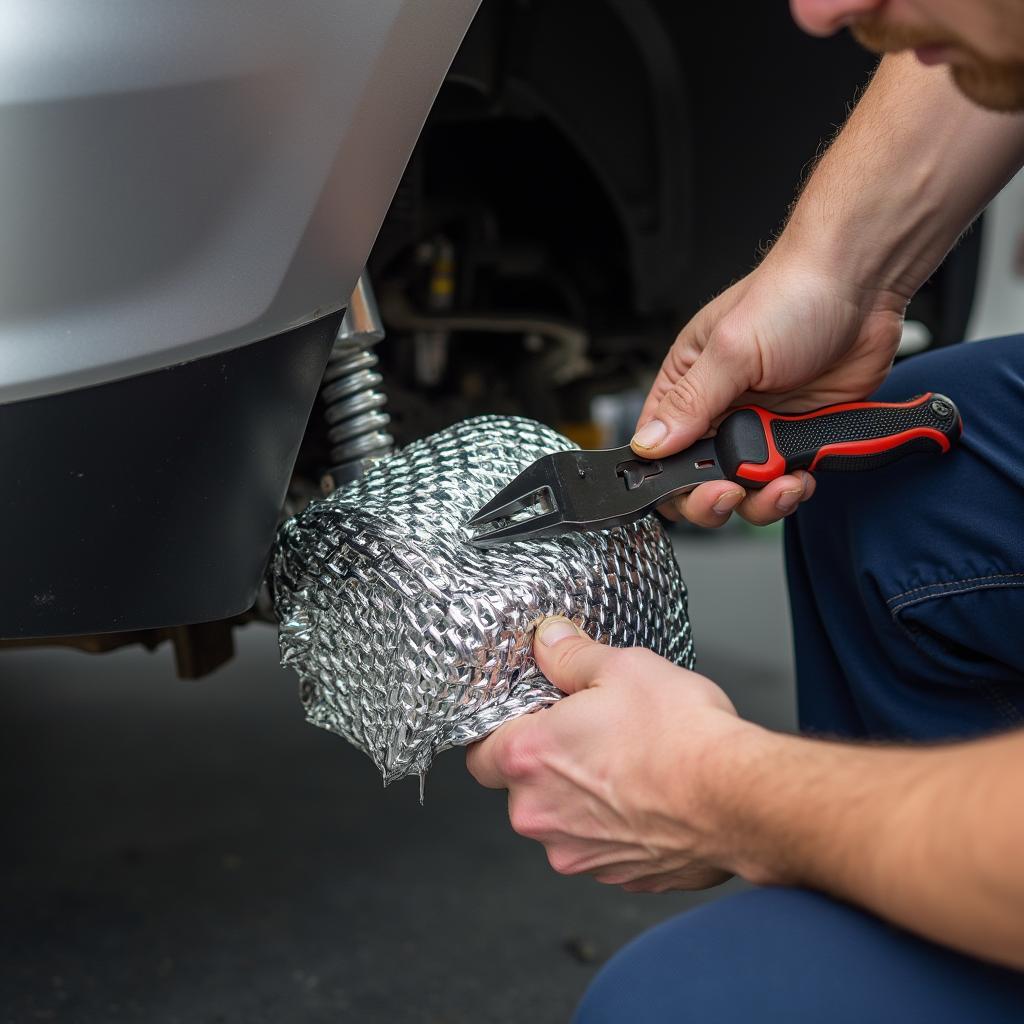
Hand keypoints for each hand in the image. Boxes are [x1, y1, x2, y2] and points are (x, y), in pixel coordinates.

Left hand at [466, 617, 752, 892]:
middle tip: (590, 733)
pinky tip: (649, 797)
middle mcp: (541, 815)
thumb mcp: (622, 667)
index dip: (500, 735)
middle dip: (548, 764)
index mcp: (528, 759)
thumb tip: (549, 641)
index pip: (478, 754)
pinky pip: (601, 846)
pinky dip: (617, 826)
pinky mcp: (617, 876)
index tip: (529, 720)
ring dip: (583, 798)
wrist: (740, 797)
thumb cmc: (681, 735)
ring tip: (629, 764)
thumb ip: (572, 655)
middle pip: (522, 788)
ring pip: (563, 820)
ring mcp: (578, 853)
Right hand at [632, 243, 906, 526]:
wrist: (864, 285)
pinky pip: (787, 482)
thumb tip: (648, 444)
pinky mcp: (800, 436)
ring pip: (746, 490)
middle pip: (698, 480)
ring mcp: (761, 426)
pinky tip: (803, 475)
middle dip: (714, 498)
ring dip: (760, 499)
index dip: (665, 477)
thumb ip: (690, 403)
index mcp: (688, 384)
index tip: (687, 487)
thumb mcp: (731, 350)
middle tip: (730, 492)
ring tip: (780, 483)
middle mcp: (720, 410)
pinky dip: (794, 490)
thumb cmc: (793, 293)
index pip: (658, 447)